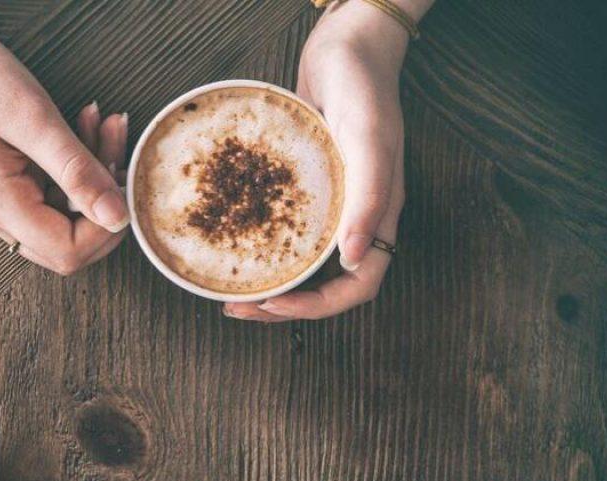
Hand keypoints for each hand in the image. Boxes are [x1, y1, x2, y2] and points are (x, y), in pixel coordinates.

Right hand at [0, 26, 130, 275]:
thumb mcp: (33, 119)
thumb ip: (77, 171)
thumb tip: (117, 216)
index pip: (68, 251)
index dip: (105, 227)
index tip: (122, 178)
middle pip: (67, 244)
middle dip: (103, 202)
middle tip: (115, 146)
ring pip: (63, 216)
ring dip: (93, 176)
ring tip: (103, 124)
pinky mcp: (3, 187)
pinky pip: (51, 194)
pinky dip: (75, 166)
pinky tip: (84, 126)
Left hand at [226, 2, 411, 320]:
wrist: (346, 47)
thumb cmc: (363, 85)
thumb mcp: (367, 136)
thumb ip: (368, 195)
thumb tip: (352, 259)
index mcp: (378, 215)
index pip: (358, 285)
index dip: (318, 307)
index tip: (273, 306)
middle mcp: (356, 217)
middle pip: (325, 284)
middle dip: (283, 306)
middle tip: (235, 307)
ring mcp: (332, 205)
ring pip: (303, 263)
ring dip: (270, 284)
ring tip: (230, 291)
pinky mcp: (307, 189)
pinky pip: (286, 231)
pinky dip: (261, 247)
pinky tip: (229, 244)